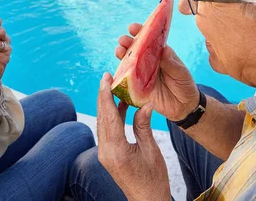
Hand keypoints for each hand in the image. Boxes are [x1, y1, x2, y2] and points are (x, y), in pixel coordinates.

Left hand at [97, 73, 170, 200]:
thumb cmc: (154, 180)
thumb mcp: (151, 151)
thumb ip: (143, 126)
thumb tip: (143, 104)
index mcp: (116, 150)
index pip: (109, 116)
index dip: (106, 95)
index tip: (105, 78)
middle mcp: (105, 151)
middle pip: (102, 117)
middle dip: (103, 96)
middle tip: (106, 77)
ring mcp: (104, 154)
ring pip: (103, 123)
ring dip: (107, 105)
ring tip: (113, 87)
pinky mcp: (108, 155)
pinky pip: (107, 131)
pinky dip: (112, 117)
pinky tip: (120, 106)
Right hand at [116, 23, 199, 120]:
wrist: (184, 106)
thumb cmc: (184, 85)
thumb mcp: (181, 73)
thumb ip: (172, 63)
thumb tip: (165, 49)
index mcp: (158, 53)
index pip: (148, 40)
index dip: (139, 32)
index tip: (132, 28)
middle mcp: (147, 62)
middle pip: (134, 49)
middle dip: (127, 42)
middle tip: (123, 40)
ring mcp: (141, 74)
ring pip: (128, 63)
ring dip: (122, 56)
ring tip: (119, 51)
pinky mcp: (137, 88)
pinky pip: (127, 81)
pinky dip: (120, 76)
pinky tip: (117, 72)